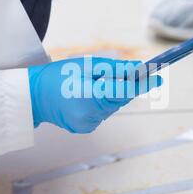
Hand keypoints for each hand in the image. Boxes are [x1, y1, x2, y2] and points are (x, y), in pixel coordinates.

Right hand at [28, 57, 161, 132]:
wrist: (33, 96)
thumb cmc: (57, 76)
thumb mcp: (85, 65)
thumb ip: (113, 69)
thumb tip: (137, 70)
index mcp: (90, 97)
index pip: (124, 91)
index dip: (143, 84)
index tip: (159, 78)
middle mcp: (91, 116)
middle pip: (120, 100)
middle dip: (128, 87)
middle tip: (140, 75)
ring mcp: (88, 124)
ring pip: (112, 107)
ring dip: (114, 95)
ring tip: (102, 82)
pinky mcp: (85, 128)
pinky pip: (102, 113)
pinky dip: (103, 103)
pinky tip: (93, 94)